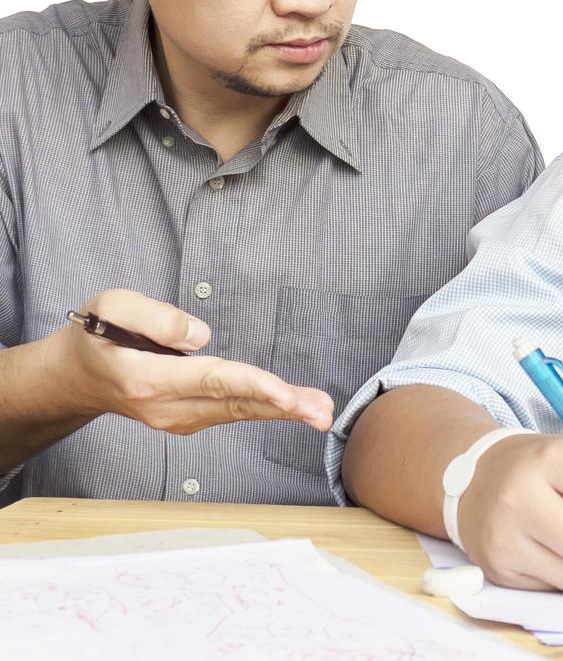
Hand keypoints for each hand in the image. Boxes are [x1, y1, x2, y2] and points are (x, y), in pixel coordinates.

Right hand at [56, 289, 333, 433]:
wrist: (75, 378)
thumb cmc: (95, 334)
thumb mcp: (110, 306)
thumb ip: (155, 317)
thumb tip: (202, 336)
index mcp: (147, 379)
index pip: (210, 381)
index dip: (252, 385)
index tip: (286, 394)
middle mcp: (166, 408)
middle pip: (234, 405)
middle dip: (282, 408)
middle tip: (323, 413)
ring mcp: (178, 418)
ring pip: (239, 412)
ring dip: (284, 413)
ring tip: (323, 411)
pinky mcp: (190, 418)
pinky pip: (234, 412)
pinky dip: (267, 410)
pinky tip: (298, 407)